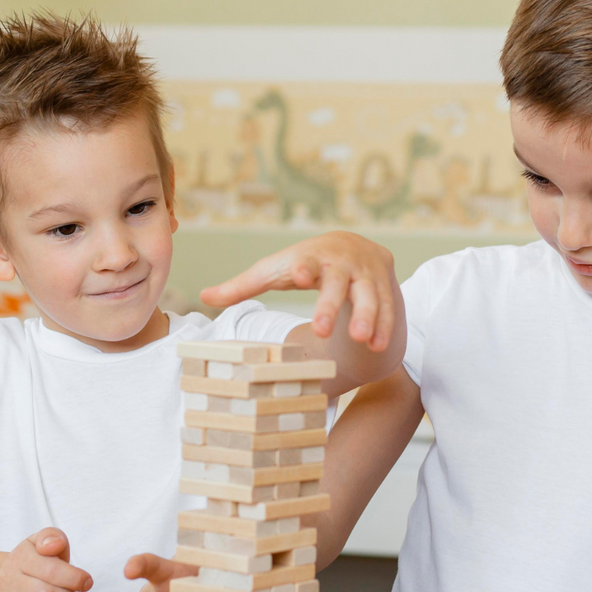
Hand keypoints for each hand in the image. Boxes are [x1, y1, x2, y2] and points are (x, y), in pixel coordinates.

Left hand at [200, 231, 396, 350]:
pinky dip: (385, 326)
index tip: (301, 276)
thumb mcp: (275, 271)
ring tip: (361, 340)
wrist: (353, 245)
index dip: (304, 267)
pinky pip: (388, 307)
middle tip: (321, 330)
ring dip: (368, 317)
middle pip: (338, 283)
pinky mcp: (385, 284)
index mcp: (310, 256)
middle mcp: (341, 261)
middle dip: (331, 305)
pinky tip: (378, 346)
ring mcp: (366, 273)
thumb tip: (203, 296)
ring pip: (369, 295)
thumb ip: (243, 286)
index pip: (306, 260)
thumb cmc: (304, 264)